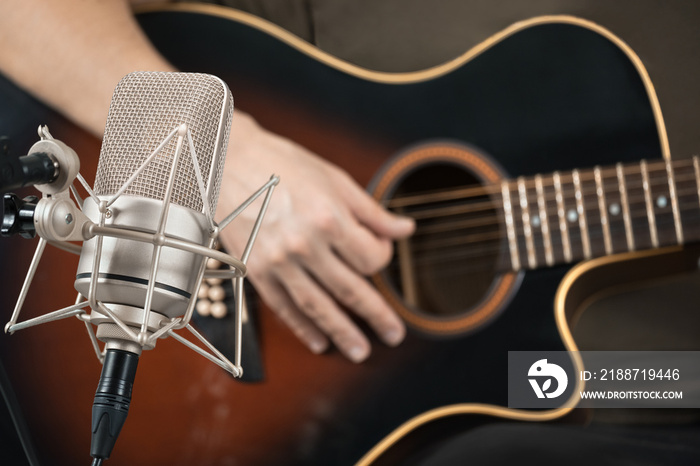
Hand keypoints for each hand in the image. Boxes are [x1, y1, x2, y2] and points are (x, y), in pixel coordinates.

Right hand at [215, 112, 413, 361]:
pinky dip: (303, 328)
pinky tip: (319, 342)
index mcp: (329, 218)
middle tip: (394, 335)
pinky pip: (284, 307)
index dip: (382, 259)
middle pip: (351, 290)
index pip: (370, 259)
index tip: (378, 252)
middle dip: (377, 315)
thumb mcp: (334, 179)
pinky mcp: (256, 270)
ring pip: (318, 307)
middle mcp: (305, 244)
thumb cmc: (281, 164)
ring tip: (360, 352)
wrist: (226, 161)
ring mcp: (278, 261)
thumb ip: (372, 211)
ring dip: (342, 333)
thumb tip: (405, 230)